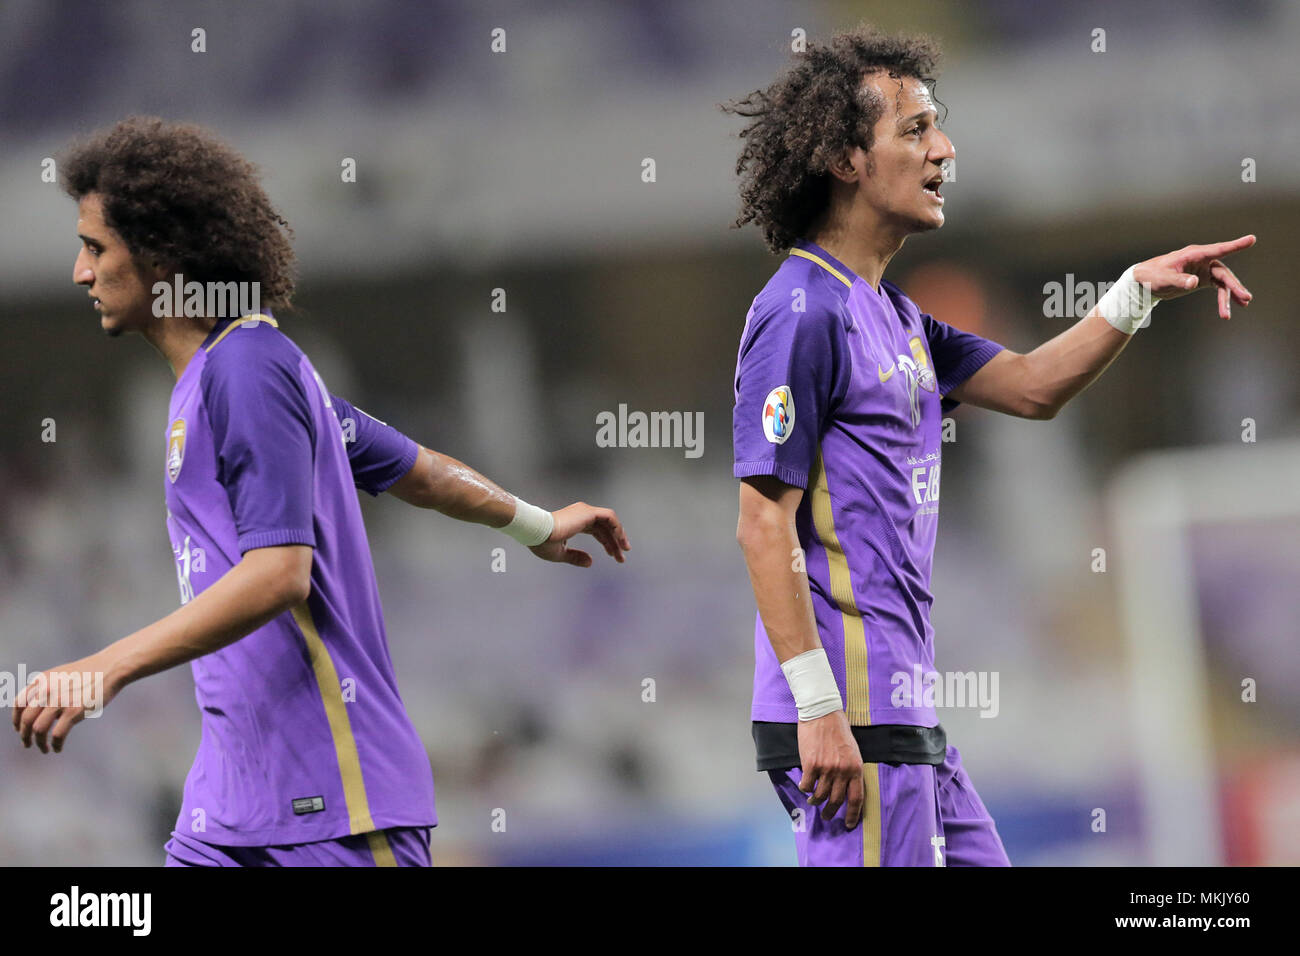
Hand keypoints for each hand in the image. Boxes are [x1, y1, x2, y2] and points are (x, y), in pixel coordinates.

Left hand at [11, 653, 118, 753]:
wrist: (112, 667)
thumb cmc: (91, 672)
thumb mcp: (62, 675)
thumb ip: (47, 688)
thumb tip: (38, 708)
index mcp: (41, 681)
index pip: (18, 704)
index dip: (16, 720)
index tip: (19, 729)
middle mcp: (46, 691)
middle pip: (25, 720)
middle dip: (24, 736)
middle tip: (27, 744)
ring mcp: (59, 701)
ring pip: (38, 730)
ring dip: (39, 743)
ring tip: (44, 749)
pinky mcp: (74, 711)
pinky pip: (57, 735)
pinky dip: (55, 745)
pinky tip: (58, 748)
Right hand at [528, 501, 630, 566]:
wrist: (536, 533)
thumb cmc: (542, 543)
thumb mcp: (561, 553)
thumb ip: (575, 557)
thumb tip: (590, 562)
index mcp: (576, 522)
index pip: (597, 531)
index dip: (607, 543)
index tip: (613, 555)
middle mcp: (582, 515)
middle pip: (605, 528)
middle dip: (615, 542)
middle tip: (621, 558)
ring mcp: (586, 512)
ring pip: (610, 522)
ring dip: (619, 536)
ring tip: (625, 550)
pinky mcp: (588, 513)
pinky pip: (610, 518)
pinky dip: (617, 528)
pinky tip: (620, 542)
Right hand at [796, 709, 864, 828]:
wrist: (821, 712)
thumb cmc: (837, 729)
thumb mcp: (852, 750)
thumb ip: (849, 768)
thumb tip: (844, 788)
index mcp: (855, 767)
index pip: (857, 798)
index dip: (852, 814)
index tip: (848, 824)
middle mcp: (842, 770)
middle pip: (837, 800)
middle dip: (830, 812)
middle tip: (826, 816)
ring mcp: (826, 768)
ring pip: (820, 795)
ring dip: (816, 801)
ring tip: (813, 801)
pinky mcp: (810, 764)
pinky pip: (806, 785)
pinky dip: (805, 788)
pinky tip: (804, 786)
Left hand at [1133, 235, 1255, 318]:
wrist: (1144, 282)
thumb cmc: (1152, 275)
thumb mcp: (1164, 278)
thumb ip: (1179, 280)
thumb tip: (1194, 282)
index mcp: (1194, 255)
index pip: (1218, 249)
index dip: (1236, 245)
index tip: (1252, 239)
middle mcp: (1202, 261)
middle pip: (1224, 272)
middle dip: (1235, 286)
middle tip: (1246, 298)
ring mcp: (1204, 270)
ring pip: (1223, 282)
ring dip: (1230, 296)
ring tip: (1238, 308)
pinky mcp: (1202, 280)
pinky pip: (1218, 288)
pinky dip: (1223, 298)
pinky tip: (1228, 309)